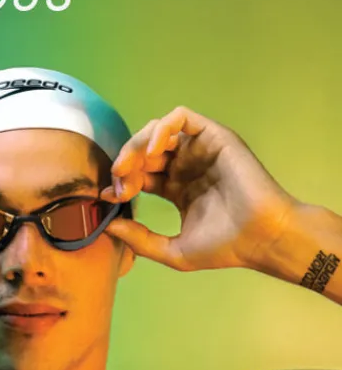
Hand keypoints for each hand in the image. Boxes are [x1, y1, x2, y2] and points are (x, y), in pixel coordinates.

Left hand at [104, 106, 297, 271]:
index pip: (140, 175)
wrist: (260, 237)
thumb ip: (141, 240)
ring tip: (129, 168)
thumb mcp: (173, 251)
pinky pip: (180, 118)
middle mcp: (186, 166)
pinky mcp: (212, 136)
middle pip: (143, 152)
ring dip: (136, 145)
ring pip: (156, 131)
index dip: (122, 182)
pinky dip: (161, 129)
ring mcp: (199, 150)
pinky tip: (152, 153)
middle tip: (118, 183)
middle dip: (125, 164)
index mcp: (177, 189)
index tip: (109, 197)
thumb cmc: (224, 247)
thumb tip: (109, 225)